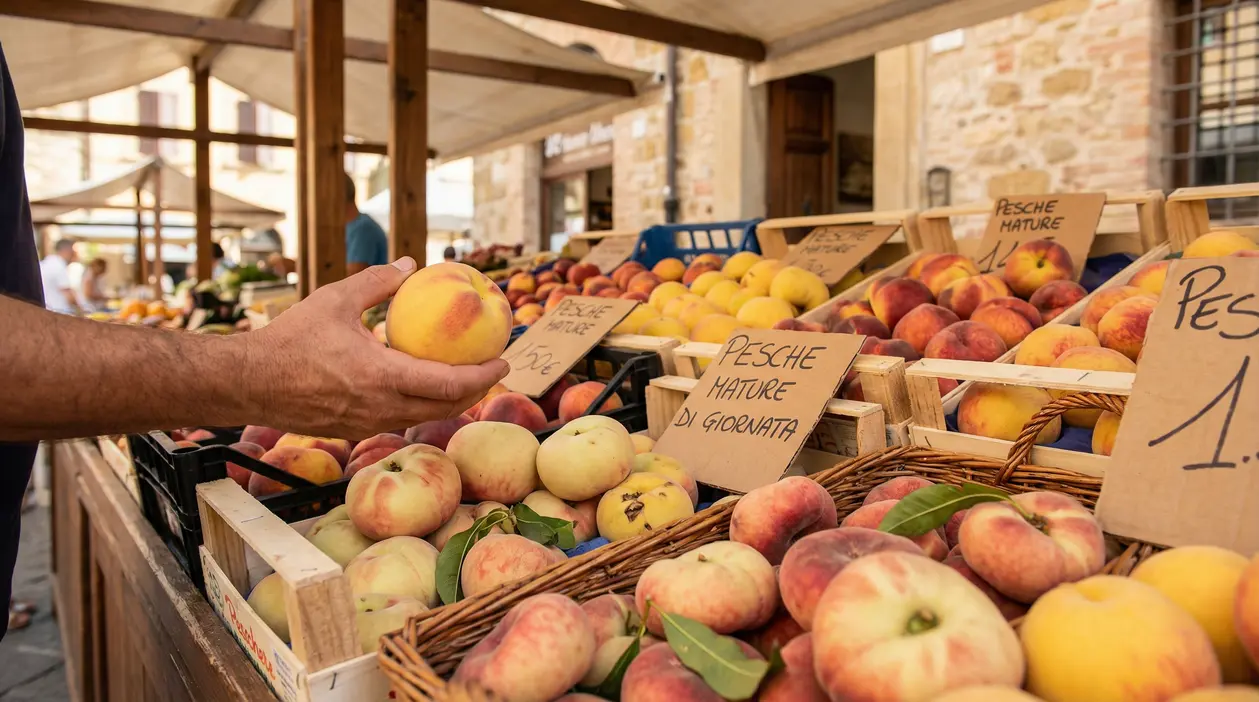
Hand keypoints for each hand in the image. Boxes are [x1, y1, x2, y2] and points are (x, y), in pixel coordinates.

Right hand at [248, 258, 508, 438]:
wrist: (247, 383)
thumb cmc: (290, 339)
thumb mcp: (335, 300)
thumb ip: (376, 282)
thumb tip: (410, 264)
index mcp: (381, 377)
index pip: (449, 384)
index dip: (483, 375)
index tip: (503, 359)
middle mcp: (380, 407)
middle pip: (446, 408)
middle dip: (476, 391)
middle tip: (493, 369)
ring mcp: (367, 423)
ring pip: (423, 417)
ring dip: (451, 401)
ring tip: (466, 379)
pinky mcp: (354, 429)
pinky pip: (399, 418)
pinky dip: (421, 404)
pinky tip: (422, 386)